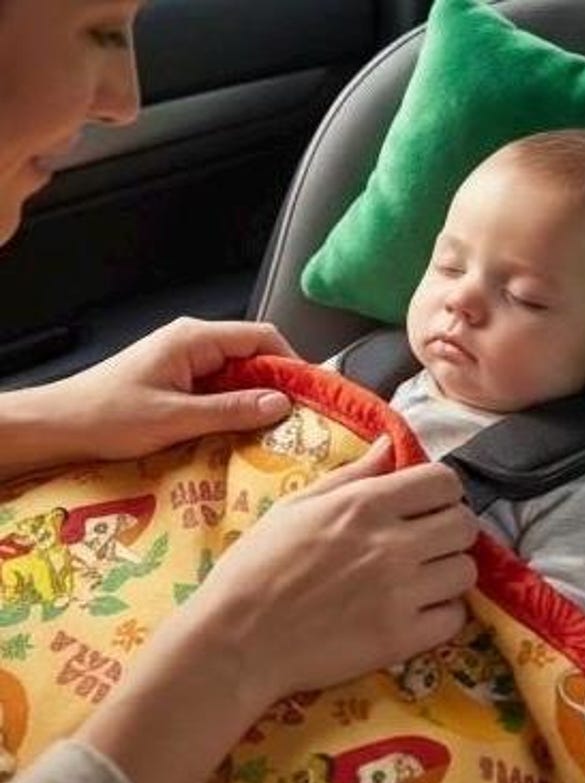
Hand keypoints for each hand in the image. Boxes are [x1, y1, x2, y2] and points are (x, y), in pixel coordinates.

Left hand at [54, 317, 296, 460]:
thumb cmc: (107, 416)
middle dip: (278, 384)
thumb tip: (280, 403)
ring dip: (256, 398)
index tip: (311, 394)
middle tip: (299, 418)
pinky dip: (235, 405)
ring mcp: (186, 360)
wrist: (60, 425)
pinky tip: (242, 429)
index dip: (292, 363)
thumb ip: (232, 409)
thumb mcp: (177, 418)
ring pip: (238, 373)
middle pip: (254, 354)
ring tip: (275, 428)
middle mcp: (193, 342)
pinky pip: (220, 386)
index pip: (261, 337)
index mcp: (194, 339)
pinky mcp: (179, 379)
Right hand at [190, 436, 479, 718]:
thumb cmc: (256, 566)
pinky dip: (442, 613)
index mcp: (365, 504)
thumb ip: (351, 474)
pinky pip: (456, 617)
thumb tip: (389, 444)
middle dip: (450, 527)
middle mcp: (392, 544)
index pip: (444, 481)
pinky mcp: (402, 639)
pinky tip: (416, 611)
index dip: (440, 490)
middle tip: (426, 541)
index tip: (425, 503)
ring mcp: (401, 593)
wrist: (236, 640)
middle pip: (465, 524)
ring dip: (448, 571)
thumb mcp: (296, 505)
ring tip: (420, 578)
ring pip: (466, 570)